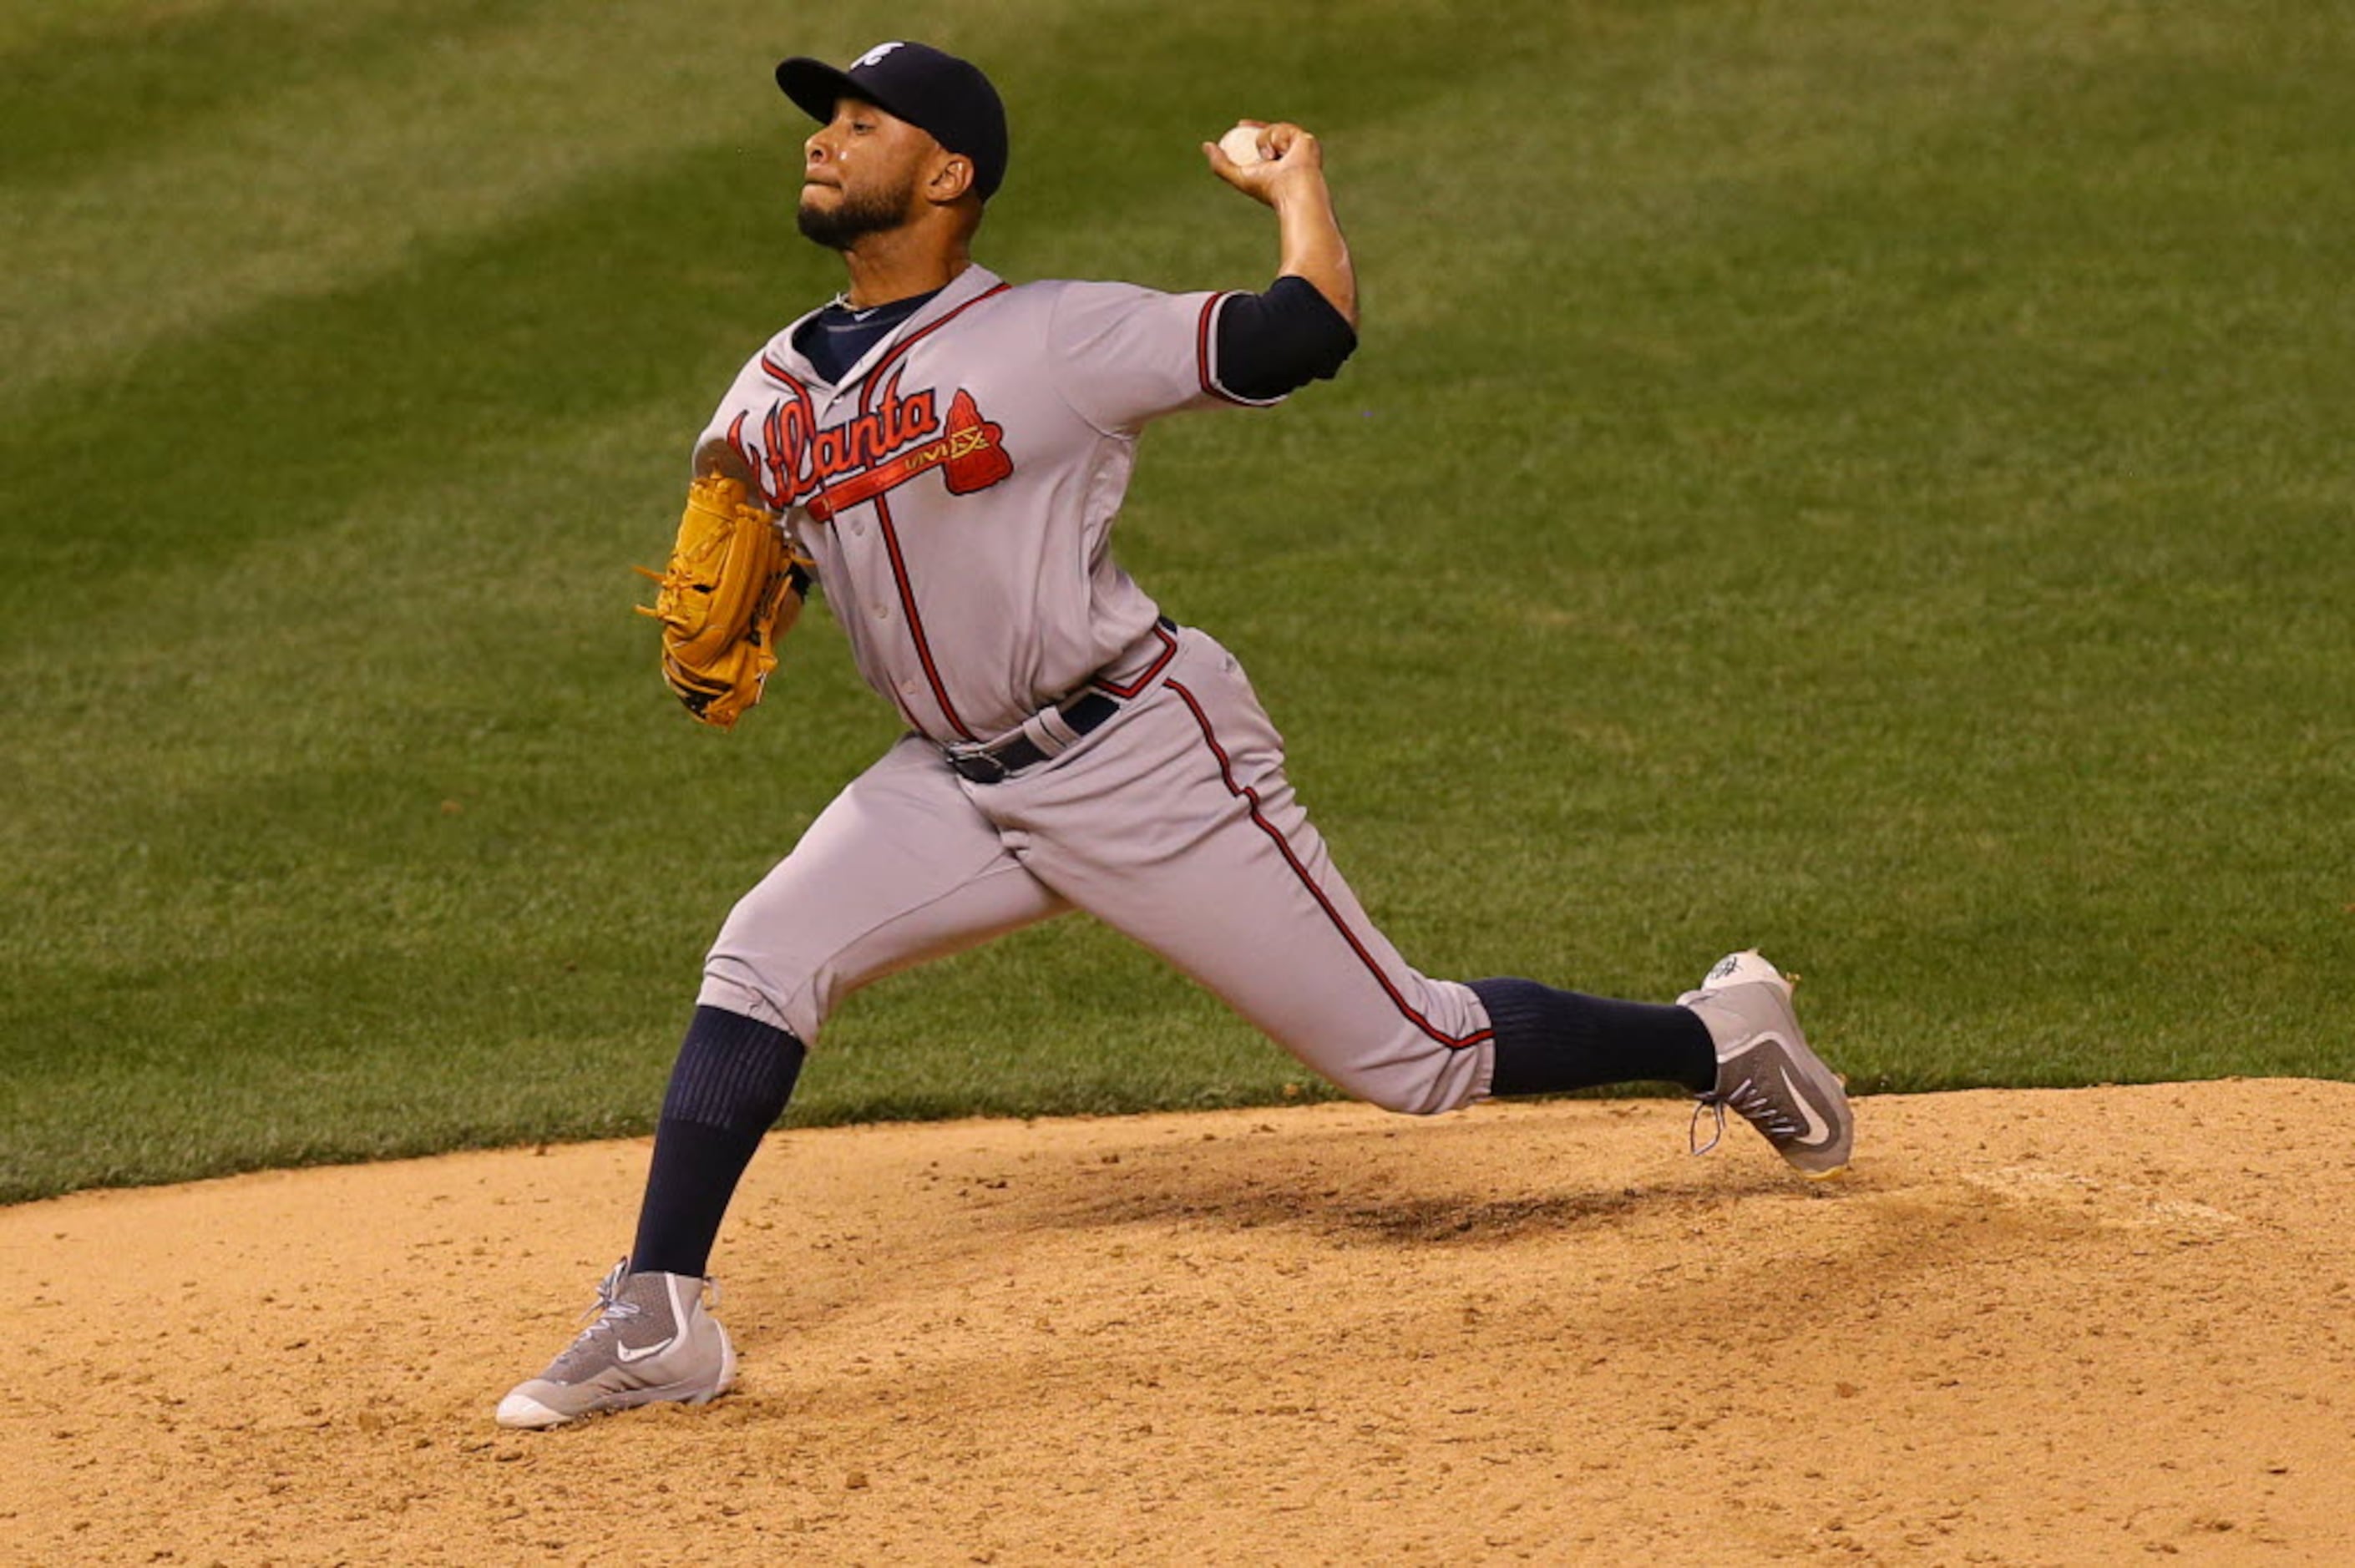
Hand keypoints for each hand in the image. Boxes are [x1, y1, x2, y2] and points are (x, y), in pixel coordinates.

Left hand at [1201, 121, 1326, 206]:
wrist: (1291, 190)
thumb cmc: (1268, 189)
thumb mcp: (1239, 176)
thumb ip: (1220, 164)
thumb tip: (1205, 146)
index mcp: (1278, 164)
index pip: (1265, 142)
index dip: (1252, 131)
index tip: (1239, 125)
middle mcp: (1291, 155)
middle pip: (1271, 132)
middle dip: (1257, 128)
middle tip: (1240, 124)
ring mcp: (1301, 147)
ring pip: (1274, 129)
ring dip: (1265, 140)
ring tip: (1270, 157)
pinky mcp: (1307, 140)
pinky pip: (1283, 129)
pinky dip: (1277, 139)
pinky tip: (1282, 153)